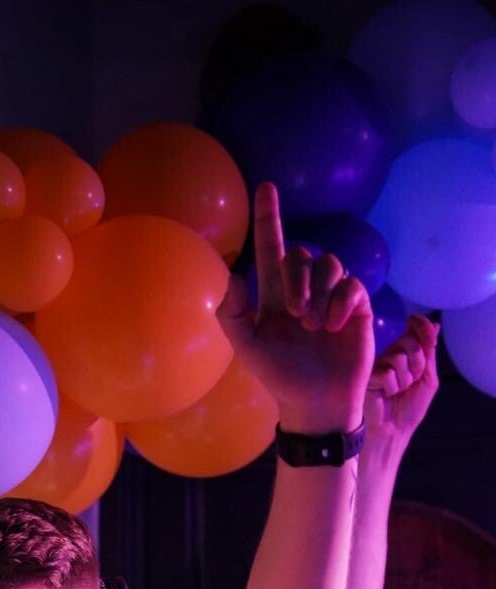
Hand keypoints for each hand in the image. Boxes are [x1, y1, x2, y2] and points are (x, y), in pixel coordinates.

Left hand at [217, 183, 373, 434]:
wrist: (315, 402)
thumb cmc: (280, 377)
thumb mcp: (248, 348)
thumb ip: (233, 313)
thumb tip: (232, 275)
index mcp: (275, 295)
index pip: (272, 248)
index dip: (268, 218)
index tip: (266, 186)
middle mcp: (304, 290)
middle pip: (303, 254)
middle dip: (298, 277)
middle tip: (296, 313)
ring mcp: (332, 297)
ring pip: (330, 263)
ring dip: (320, 291)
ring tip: (315, 325)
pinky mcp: (357, 307)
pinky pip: (352, 284)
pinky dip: (341, 302)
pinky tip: (334, 326)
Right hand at [363, 314, 439, 451]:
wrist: (393, 431)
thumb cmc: (409, 410)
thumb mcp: (427, 380)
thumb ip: (429, 354)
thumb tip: (435, 326)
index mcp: (404, 354)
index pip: (413, 330)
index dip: (422, 327)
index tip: (430, 332)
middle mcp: (389, 356)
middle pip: (409, 342)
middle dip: (418, 363)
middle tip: (412, 381)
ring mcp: (377, 365)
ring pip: (399, 358)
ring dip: (405, 380)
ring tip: (397, 392)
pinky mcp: (367, 376)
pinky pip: (388, 373)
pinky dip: (392, 387)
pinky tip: (385, 396)